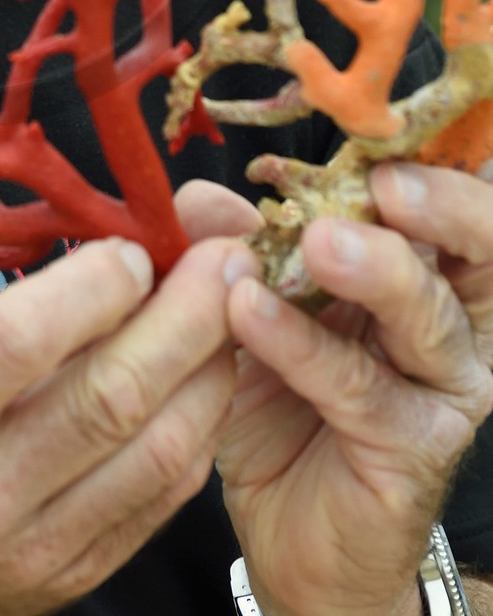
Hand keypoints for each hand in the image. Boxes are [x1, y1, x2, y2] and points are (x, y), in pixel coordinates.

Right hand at [0, 230, 253, 614]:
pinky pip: (160, 499)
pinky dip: (197, 427)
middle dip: (185, 315)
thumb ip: (2, 318)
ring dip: (210, 370)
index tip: (133, 244)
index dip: (94, 284)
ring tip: (233, 309)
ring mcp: (26, 554)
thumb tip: (110, 268)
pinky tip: (207, 377)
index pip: (19, 342)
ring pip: (156, 454)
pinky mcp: (70, 581)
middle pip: (109, 398)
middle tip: (224, 257)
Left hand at [215, 163, 492, 615]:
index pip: (448, 198)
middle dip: (442, 205)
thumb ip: (231, 244)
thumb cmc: (285, 402)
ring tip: (315, 241)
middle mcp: (452, 319)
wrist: (292, 530)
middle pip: (481, 249)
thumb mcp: (250, 305)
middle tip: (382, 184)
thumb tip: (195, 195)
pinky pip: (361, 387)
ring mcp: (441, 387)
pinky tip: (250, 312)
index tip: (369, 127)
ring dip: (375, 269)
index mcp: (422, 266)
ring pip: (430, 316)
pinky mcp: (413, 447)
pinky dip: (303, 344)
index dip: (423, 158)